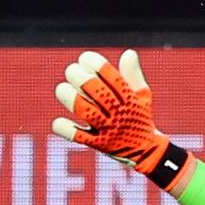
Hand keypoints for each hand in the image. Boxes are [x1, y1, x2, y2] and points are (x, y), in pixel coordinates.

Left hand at [52, 49, 189, 189]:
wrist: (145, 152)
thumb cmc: (140, 118)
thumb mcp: (142, 96)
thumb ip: (133, 75)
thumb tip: (128, 52)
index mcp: (130, 99)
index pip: (113, 77)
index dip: (96, 64)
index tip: (85, 58)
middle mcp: (119, 113)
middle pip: (97, 92)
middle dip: (80, 78)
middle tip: (71, 71)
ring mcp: (108, 130)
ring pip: (86, 111)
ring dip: (71, 98)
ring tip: (61, 88)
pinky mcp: (98, 145)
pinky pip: (79, 137)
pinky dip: (66, 129)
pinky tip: (58, 121)